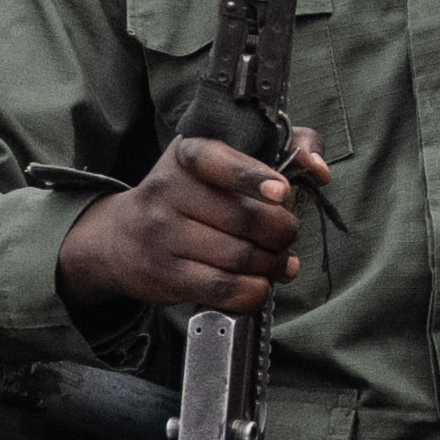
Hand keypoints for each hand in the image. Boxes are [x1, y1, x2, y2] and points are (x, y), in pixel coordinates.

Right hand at [56, 123, 327, 320]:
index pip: (218, 162)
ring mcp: (164, 235)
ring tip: (279, 262)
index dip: (253, 177)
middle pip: (243, 218)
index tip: (281, 192)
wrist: (121, 238)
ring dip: (272, 264)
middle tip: (287, 235)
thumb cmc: (191, 195)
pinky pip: (223, 288)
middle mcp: (168, 191)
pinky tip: (261, 285)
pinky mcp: (167, 275)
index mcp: (187, 155)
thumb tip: (318, 169)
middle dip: (281, 232)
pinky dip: (253, 292)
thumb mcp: (222, 160)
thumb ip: (285, 148)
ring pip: (238, 257)